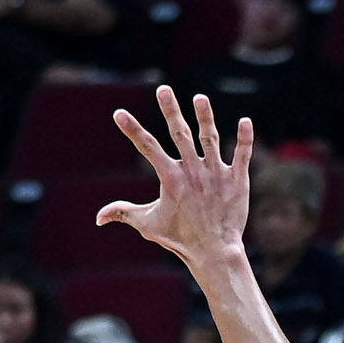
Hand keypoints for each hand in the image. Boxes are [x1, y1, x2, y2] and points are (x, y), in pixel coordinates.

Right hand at [97, 86, 252, 265]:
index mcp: (171, 178)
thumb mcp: (148, 225)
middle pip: (179, 134)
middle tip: (163, 90)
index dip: (132, 130)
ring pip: (210, 139)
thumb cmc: (180, 239)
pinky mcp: (237, 180)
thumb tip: (98, 218)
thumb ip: (124, 213)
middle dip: (170, 111)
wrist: (214, 252)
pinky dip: (244, 139)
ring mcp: (216, 174)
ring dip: (205, 117)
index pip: (147, 148)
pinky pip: (242, 155)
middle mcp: (193, 171)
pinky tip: (245, 121)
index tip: (118, 113)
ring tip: (199, 98)